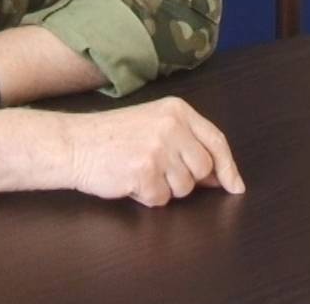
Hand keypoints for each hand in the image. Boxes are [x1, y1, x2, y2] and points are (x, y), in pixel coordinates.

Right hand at [62, 97, 244, 206]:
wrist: (74, 143)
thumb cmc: (112, 137)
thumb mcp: (154, 125)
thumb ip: (187, 143)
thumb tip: (219, 176)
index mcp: (177, 111)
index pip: (217, 141)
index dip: (229, 167)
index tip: (235, 185)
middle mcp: (171, 126)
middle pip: (203, 169)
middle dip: (186, 179)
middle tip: (159, 171)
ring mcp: (158, 149)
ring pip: (184, 188)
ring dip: (164, 188)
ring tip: (141, 171)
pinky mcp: (144, 172)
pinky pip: (161, 199)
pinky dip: (147, 197)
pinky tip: (130, 181)